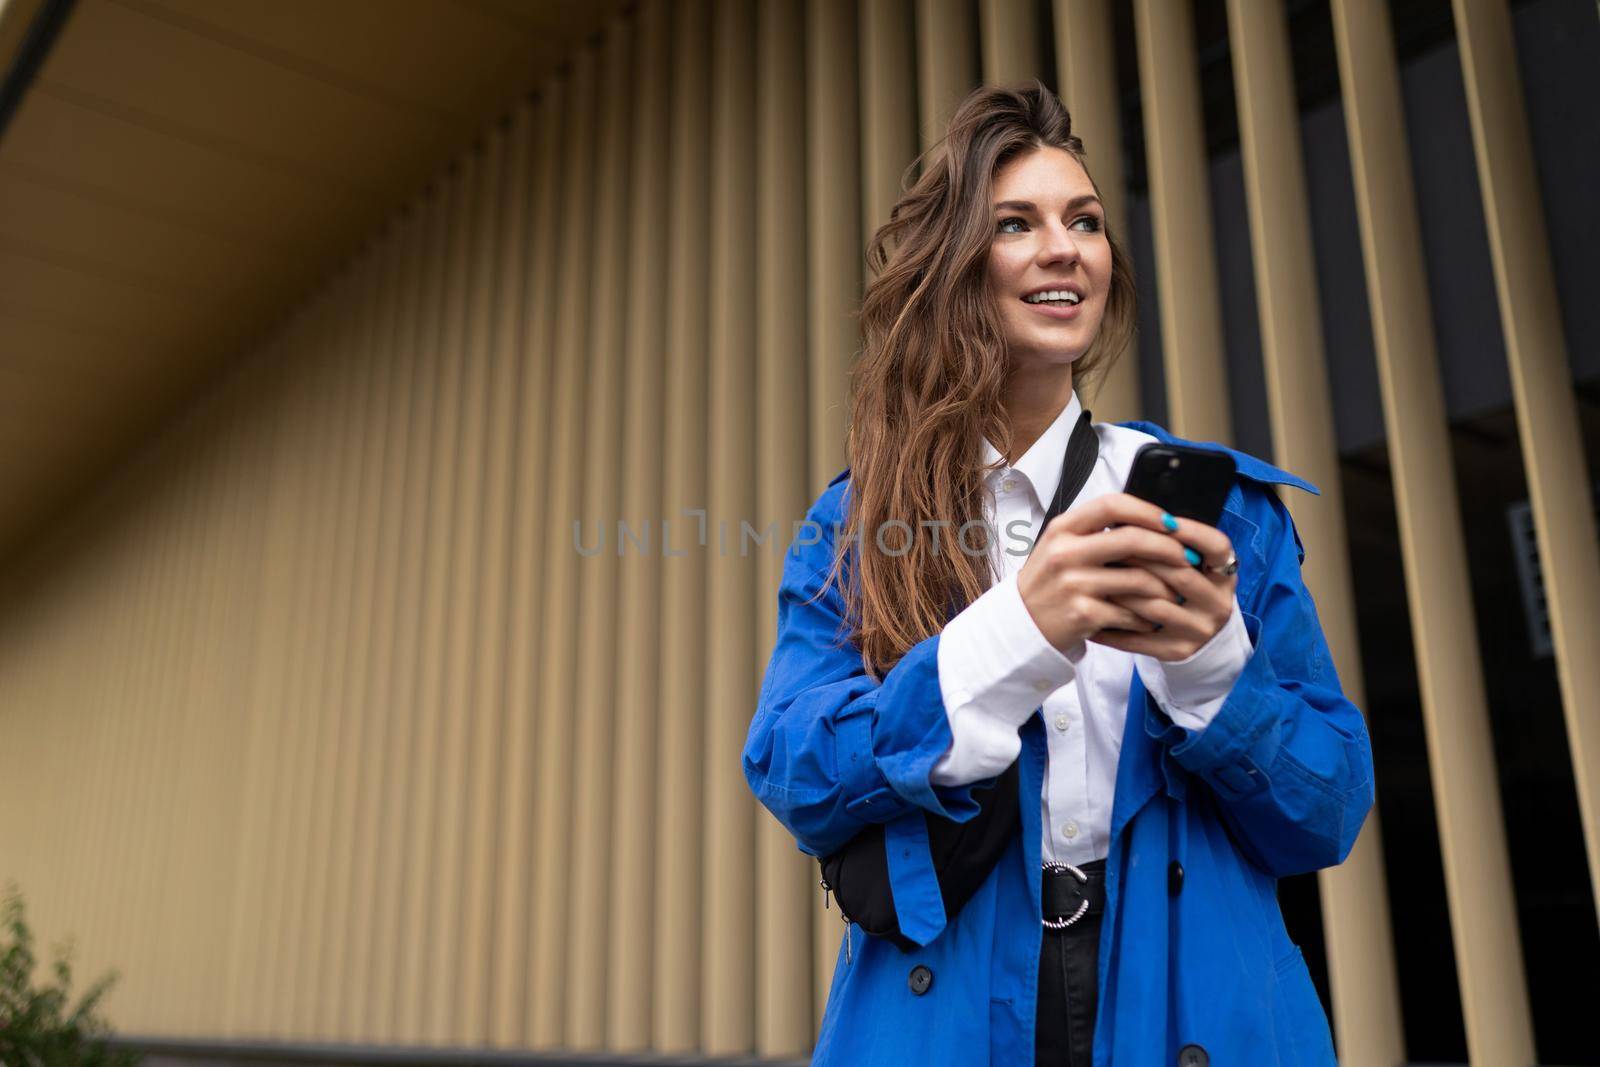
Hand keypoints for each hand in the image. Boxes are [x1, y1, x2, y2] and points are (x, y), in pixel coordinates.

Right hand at [1016, 493, 1195, 655]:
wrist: (1022, 625)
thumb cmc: (1050, 583)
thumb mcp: (1061, 547)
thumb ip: (1095, 531)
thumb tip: (1150, 521)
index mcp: (1063, 529)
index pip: (1111, 505)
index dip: (1147, 510)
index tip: (1172, 522)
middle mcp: (1065, 553)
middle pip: (1131, 539)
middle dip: (1169, 548)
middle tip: (1189, 558)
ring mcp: (1073, 584)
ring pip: (1138, 579)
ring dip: (1165, 588)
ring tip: (1176, 594)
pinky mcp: (1082, 614)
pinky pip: (1130, 613)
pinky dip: (1147, 619)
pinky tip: (1151, 622)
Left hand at [1091, 512, 1238, 661]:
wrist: (1194, 636)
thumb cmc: (1180, 588)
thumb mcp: (1189, 565)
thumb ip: (1169, 543)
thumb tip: (1128, 516)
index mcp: (1224, 574)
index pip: (1217, 546)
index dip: (1190, 531)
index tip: (1160, 520)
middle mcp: (1218, 603)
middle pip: (1179, 574)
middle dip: (1141, 556)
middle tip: (1108, 544)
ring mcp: (1200, 629)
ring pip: (1156, 605)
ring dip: (1122, 589)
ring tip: (1095, 576)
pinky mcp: (1178, 650)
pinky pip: (1140, 637)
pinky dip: (1112, 625)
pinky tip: (1090, 611)